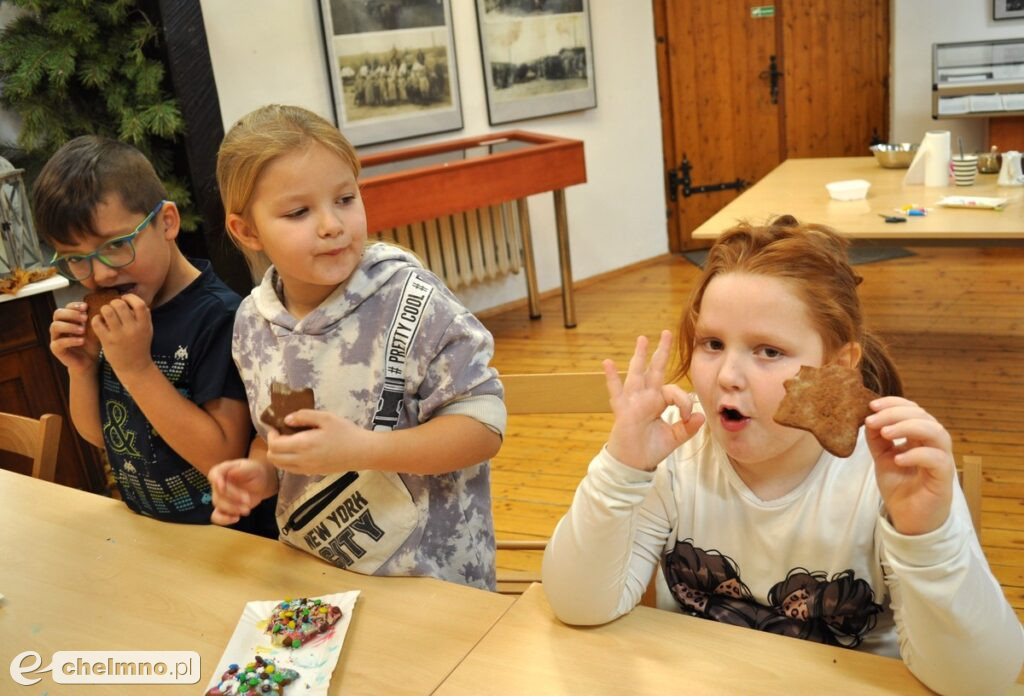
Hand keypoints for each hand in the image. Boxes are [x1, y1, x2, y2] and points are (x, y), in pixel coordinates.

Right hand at [49, 301, 98, 374]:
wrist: (90, 361)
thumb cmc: (92, 343)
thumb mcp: (95, 330)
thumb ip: (95, 319)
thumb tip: (103, 307)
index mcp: (67, 320)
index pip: (66, 307)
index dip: (74, 305)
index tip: (86, 306)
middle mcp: (59, 327)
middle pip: (57, 313)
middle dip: (71, 314)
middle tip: (85, 317)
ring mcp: (55, 337)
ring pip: (55, 326)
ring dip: (69, 326)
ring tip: (83, 330)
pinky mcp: (56, 349)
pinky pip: (58, 342)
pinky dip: (70, 340)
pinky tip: (81, 340)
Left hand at [94, 293, 153, 377]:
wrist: (134, 366)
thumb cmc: (140, 345)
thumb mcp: (148, 330)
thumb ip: (144, 315)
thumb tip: (133, 299)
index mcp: (144, 325)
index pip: (139, 304)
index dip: (130, 298)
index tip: (125, 299)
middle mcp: (133, 329)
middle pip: (120, 305)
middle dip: (114, 302)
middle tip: (113, 307)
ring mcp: (119, 335)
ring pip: (107, 311)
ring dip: (104, 309)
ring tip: (105, 313)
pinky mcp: (107, 341)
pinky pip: (97, 322)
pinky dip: (96, 319)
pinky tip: (99, 322)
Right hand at [209, 458, 274, 524]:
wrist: (260, 484)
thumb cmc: (255, 472)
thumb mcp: (252, 468)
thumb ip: (242, 470)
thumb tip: (231, 472)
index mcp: (222, 470)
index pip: (214, 474)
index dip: (216, 481)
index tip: (223, 487)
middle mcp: (218, 484)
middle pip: (218, 493)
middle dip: (233, 498)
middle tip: (248, 500)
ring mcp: (219, 496)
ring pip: (218, 505)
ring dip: (232, 509)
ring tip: (247, 510)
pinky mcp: (223, 508)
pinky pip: (216, 516)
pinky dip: (223, 520)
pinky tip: (236, 518)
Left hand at [265, 410, 372, 475]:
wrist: (363, 452)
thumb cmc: (346, 432)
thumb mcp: (326, 417)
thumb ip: (304, 416)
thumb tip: (286, 419)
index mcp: (304, 445)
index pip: (274, 445)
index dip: (271, 435)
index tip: (276, 426)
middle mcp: (302, 460)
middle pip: (274, 458)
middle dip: (272, 445)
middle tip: (280, 434)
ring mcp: (307, 469)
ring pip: (281, 466)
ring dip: (278, 454)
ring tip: (288, 442)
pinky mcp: (313, 473)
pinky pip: (291, 470)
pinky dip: (287, 461)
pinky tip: (298, 451)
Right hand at [605, 330, 704, 470]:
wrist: (634, 463)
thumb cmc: (651, 448)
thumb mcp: (674, 438)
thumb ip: (687, 427)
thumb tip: (700, 416)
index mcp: (658, 401)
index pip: (674, 391)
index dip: (683, 402)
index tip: (685, 417)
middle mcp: (646, 397)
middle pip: (655, 369)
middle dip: (661, 351)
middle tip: (667, 332)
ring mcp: (633, 401)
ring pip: (637, 374)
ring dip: (639, 356)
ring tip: (642, 338)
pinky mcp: (623, 409)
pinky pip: (616, 391)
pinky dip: (611, 377)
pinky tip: (607, 363)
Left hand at [865, 396, 954, 534]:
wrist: (907, 518)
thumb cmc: (899, 487)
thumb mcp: (882, 458)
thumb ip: (877, 439)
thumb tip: (870, 418)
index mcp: (920, 436)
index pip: (913, 410)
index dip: (894, 403)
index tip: (871, 405)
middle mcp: (934, 444)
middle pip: (924, 416)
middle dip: (896, 413)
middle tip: (873, 419)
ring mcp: (942, 459)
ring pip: (936, 432)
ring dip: (908, 427)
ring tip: (885, 433)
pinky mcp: (945, 477)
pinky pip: (936, 459)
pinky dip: (916, 455)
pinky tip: (897, 459)